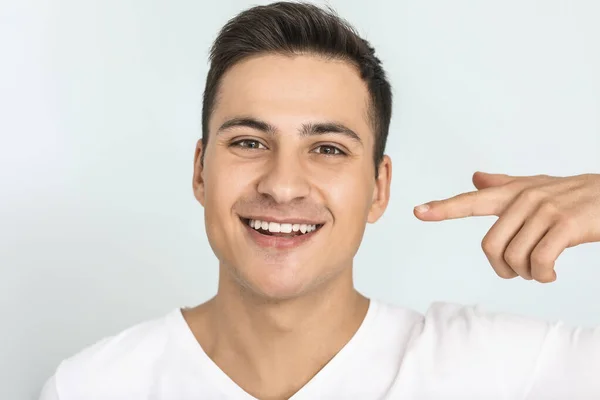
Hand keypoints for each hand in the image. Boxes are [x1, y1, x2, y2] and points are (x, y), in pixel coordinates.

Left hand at [414, 172, 599, 282]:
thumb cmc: (573, 196)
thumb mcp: (537, 187)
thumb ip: (504, 185)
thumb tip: (475, 178)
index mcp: (512, 193)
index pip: (471, 200)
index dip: (444, 208)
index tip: (418, 212)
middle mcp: (524, 199)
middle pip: (490, 246)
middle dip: (502, 268)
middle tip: (519, 271)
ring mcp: (545, 211)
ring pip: (514, 257)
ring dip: (525, 274)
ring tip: (540, 270)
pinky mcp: (565, 225)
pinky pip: (539, 261)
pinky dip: (542, 275)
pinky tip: (550, 273)